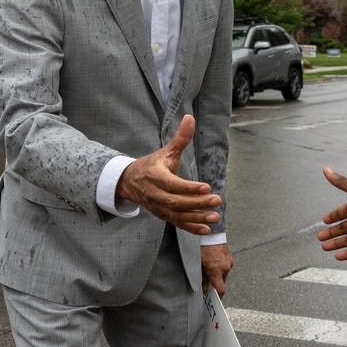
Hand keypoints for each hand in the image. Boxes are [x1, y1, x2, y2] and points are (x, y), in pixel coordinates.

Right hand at [116, 115, 220, 235]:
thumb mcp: (165, 151)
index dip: (189, 188)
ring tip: (215, 217)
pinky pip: (177, 223)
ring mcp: (158, 207)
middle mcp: (154, 193)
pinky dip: (191, 228)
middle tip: (217, 200)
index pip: (172, 184)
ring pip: (177, 215)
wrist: (129, 182)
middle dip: (197, 203)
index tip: (207, 187)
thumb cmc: (152, 165)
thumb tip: (190, 117)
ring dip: (197, 217)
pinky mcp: (163, 215)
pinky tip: (207, 229)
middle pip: (176, 202)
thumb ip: (180, 138)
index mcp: (154, 175)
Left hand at [202, 243, 233, 296]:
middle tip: (209, 279)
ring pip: (224, 274)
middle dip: (216, 282)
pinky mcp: (230, 258)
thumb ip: (202, 278)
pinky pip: (226, 266)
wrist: (211, 234)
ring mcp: (229, 263)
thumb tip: (205, 288)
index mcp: (216, 271)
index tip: (217, 298)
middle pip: (222, 282)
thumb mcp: (199, 264)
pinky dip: (221, 266)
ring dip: (219, 273)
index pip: (221, 289)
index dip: (219, 295)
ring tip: (210, 266)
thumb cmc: (202, 248)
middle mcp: (225, 268)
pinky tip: (215, 260)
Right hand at [316, 168, 346, 258]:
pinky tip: (338, 256)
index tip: (324, 220)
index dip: (333, 216)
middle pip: (342, 227)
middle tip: (320, 236)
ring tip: (324, 247)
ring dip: (336, 243)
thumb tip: (326, 170)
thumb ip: (342, 182)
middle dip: (331, 232)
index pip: (341, 212)